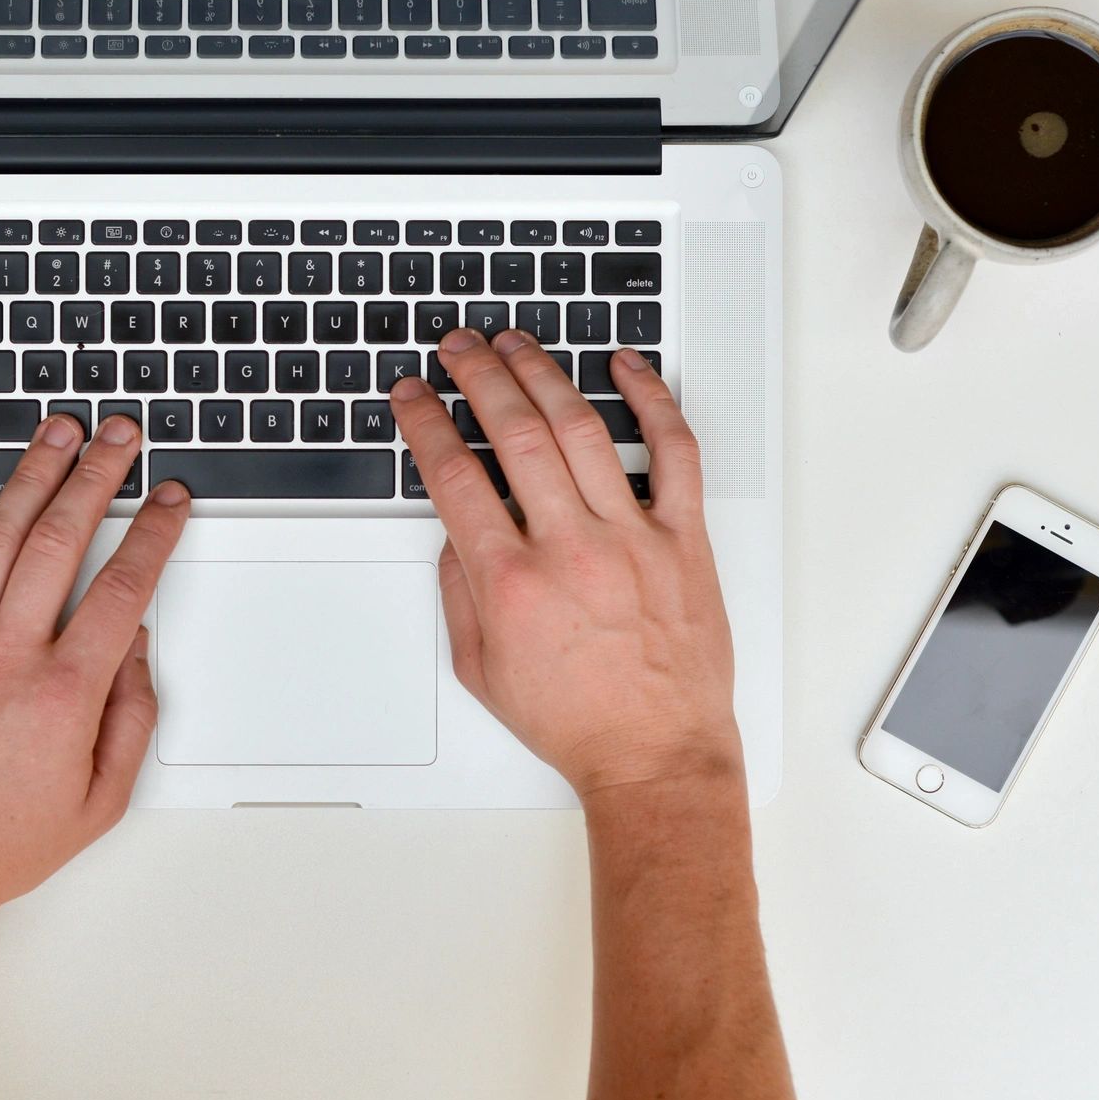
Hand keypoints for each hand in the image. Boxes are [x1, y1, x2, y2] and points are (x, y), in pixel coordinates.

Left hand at [0, 415, 189, 928]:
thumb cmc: (0, 839)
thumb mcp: (101, 800)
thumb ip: (131, 717)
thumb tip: (135, 645)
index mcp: (63, 692)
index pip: (123, 588)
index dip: (154, 534)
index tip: (170, 500)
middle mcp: (6, 655)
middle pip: (62, 541)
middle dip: (98, 477)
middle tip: (120, 439)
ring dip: (29, 475)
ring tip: (55, 432)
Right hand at [389, 331, 739, 799]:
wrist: (656, 755)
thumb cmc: (576, 720)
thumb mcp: (480, 669)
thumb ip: (459, 592)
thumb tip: (455, 531)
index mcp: (512, 581)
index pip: (454, 475)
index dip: (425, 422)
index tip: (414, 396)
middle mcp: (570, 549)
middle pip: (514, 433)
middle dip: (477, 376)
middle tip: (459, 347)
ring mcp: (632, 537)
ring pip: (581, 428)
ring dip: (542, 373)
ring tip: (516, 344)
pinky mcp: (684, 538)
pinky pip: (674, 451)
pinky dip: (652, 400)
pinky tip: (626, 367)